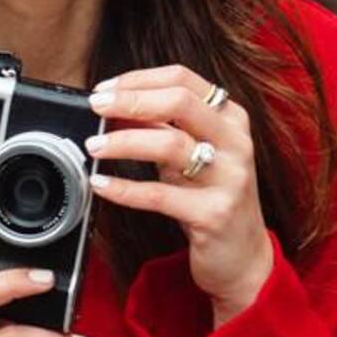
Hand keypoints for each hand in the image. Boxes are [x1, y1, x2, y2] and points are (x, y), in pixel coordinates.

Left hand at [84, 65, 273, 324]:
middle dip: (130, 100)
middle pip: (179, 102)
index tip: (105, 87)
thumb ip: (162, 127)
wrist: (243, 257)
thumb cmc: (211, 198)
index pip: (182, 79)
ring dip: (124, 141)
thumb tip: (117, 104)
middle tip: (95, 106)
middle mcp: (236, 142)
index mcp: (231, 118)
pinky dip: (125, 188)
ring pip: (170, 144)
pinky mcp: (214, 214)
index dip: (138, 79)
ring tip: (94, 146)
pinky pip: (161, 195)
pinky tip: (101, 183)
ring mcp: (229, 178)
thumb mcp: (191, 155)